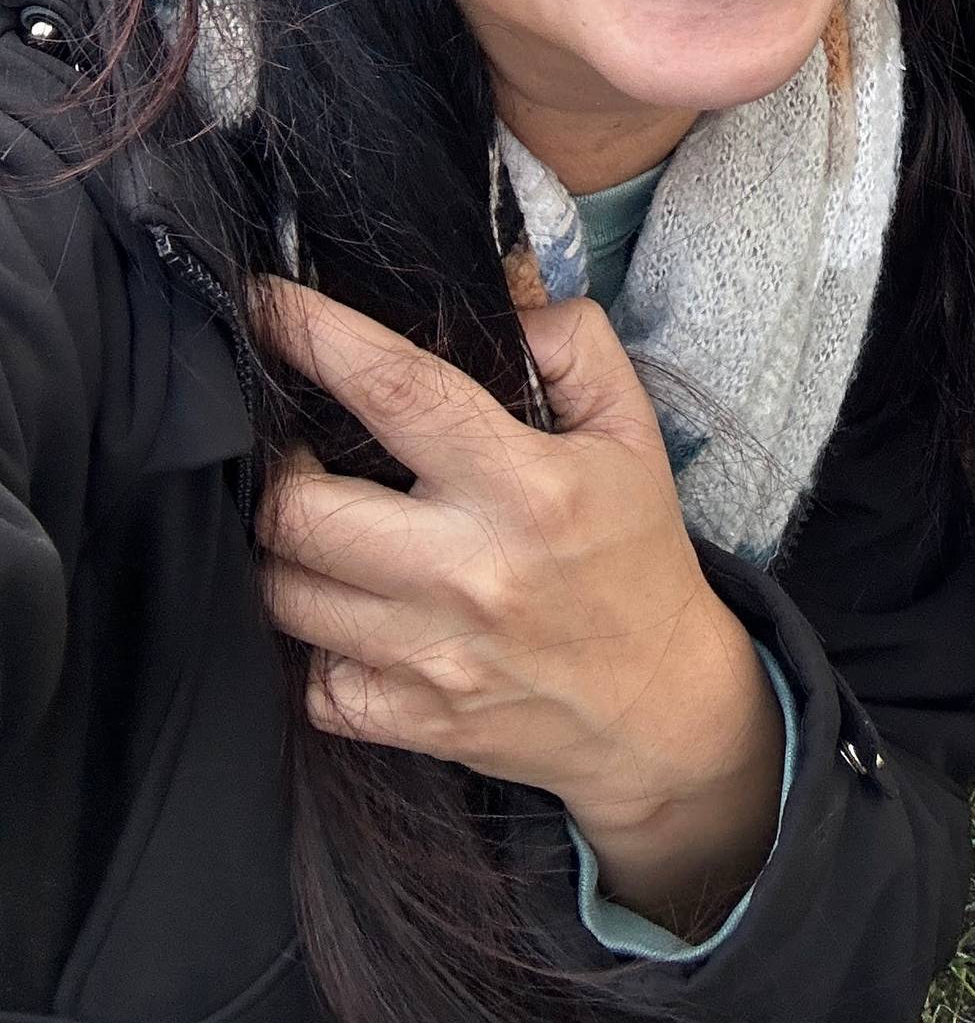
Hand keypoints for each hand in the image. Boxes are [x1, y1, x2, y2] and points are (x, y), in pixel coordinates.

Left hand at [257, 282, 782, 933]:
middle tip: (292, 445)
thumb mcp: (632, 432)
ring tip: (314, 522)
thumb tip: (506, 302)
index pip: (399, 393)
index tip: (265, 301)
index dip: (319, 338)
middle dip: (275, 466)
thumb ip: (575, 346)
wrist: (660, 704)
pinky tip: (344, 611)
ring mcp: (429, 656)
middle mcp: (467, 571)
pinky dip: (310, 641)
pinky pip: (307, 677)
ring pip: (284, 594)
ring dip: (283, 548)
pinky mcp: (407, 720)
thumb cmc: (636, 554)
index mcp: (525, 485)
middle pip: (301, 511)